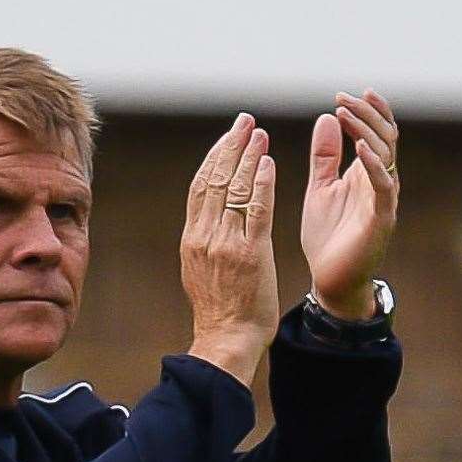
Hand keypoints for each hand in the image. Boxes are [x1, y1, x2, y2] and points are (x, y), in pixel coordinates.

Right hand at [181, 113, 278, 386]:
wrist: (227, 339)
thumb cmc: (220, 311)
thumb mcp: (200, 271)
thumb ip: (205, 243)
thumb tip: (208, 221)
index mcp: (192, 239)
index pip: (201, 187)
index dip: (215, 158)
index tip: (228, 138)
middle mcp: (205, 237)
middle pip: (216, 180)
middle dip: (230, 147)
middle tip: (244, 122)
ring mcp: (226, 244)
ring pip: (235, 189)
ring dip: (248, 157)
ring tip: (259, 134)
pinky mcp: (250, 253)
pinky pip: (257, 210)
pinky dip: (262, 183)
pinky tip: (269, 163)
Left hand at [301, 89, 399, 319]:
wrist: (330, 279)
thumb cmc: (328, 236)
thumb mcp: (320, 188)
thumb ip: (324, 156)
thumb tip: (327, 116)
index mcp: (366, 173)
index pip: (376, 133)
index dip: (365, 111)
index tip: (342, 95)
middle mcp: (380, 182)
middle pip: (384, 137)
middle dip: (365, 114)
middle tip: (343, 98)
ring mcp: (383, 199)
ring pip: (385, 155)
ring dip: (367, 130)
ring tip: (346, 112)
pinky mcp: (380, 219)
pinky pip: (383, 186)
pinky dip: (373, 165)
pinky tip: (359, 148)